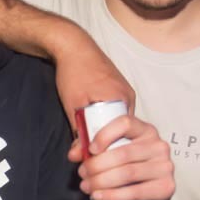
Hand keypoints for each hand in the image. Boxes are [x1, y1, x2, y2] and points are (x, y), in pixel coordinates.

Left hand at [56, 38, 135, 161]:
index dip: (107, 145)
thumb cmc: (73, 71)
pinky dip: (104, 115)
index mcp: (121, 99)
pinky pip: (115, 108)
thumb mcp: (72, 106)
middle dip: (105, 137)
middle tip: (89, 144)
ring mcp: (124, 90)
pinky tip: (91, 115)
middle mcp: (127, 95)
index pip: (121, 134)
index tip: (94, 153)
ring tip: (88, 128)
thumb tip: (79, 154)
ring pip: (117, 118)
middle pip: (120, 128)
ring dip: (103, 125)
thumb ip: (78, 131)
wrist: (72, 45)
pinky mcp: (118, 87)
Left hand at [79, 114, 173, 199]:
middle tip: (83, 173)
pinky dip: (112, 196)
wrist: (148, 197)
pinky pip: (135, 192)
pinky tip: (98, 196)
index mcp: (145, 130)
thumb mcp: (110, 154)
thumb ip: (89, 148)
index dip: (104, 134)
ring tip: (87, 186)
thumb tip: (73, 154)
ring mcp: (165, 167)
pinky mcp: (166, 188)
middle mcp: (159, 146)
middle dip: (96, 165)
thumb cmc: (127, 169)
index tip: (90, 149)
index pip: (125, 123)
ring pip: (127, 173)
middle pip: (122, 153)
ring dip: (101, 181)